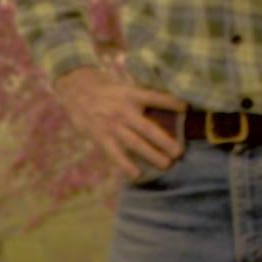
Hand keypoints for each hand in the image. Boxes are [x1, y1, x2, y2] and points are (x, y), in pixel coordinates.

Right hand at [57, 65, 186, 176]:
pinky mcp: (101, 137)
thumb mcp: (124, 86)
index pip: (155, 98)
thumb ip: (141, 97)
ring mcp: (112, 126)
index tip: (186, 108)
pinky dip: (125, 165)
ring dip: (151, 155)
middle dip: (165, 141)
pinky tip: (136, 174)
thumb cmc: (106, 90)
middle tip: (179, 152)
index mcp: (131, 95)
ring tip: (166, 165)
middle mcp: (123, 111)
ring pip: (134, 143)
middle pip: (148, 128)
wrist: (75, 90)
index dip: (171, 103)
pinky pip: (115, 154)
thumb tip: (167, 106)